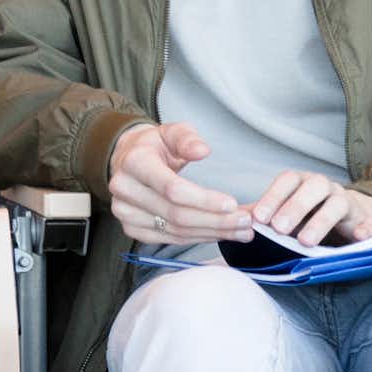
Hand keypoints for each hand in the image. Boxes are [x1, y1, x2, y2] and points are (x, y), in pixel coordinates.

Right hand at [110, 121, 249, 247]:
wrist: (128, 160)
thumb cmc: (154, 146)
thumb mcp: (171, 132)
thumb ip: (187, 138)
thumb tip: (202, 150)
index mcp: (134, 162)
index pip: (172, 189)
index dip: (204, 200)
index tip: (232, 204)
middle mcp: (125, 189)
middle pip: (177, 214)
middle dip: (217, 221)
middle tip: (246, 222)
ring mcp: (126, 211)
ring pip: (176, 231)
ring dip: (212, 233)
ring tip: (241, 231)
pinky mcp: (132, 228)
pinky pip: (170, 239)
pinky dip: (198, 238)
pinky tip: (218, 234)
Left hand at [250, 172, 371, 248]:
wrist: (356, 216)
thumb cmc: (313, 213)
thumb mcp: (289, 210)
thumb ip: (265, 213)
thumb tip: (234, 218)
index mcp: (303, 182)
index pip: (286, 182)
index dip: (272, 197)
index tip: (258, 218)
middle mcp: (325, 188)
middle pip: (311, 190)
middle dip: (294, 208)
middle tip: (279, 229)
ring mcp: (348, 203)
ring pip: (337, 205)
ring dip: (321, 222)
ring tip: (306, 242)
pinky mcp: (369, 220)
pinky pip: (370, 222)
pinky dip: (366, 228)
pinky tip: (359, 237)